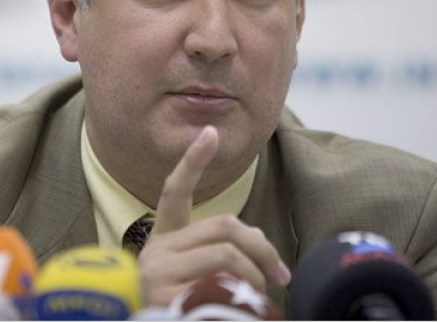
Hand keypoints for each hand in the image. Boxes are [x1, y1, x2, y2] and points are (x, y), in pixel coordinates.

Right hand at [138, 125, 290, 305]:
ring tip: (262, 300)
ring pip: (226, 255)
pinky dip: (243, 298)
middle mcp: (157, 251)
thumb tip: (265, 250)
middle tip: (280, 275)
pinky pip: (219, 289)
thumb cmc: (171, 307)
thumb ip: (220, 254)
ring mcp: (158, 275)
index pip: (174, 191)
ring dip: (257, 276)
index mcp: (163, 239)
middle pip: (223, 226)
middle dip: (261, 247)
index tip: (210, 132)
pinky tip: (248, 311)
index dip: (192, 161)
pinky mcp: (165, 300)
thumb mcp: (189, 277)